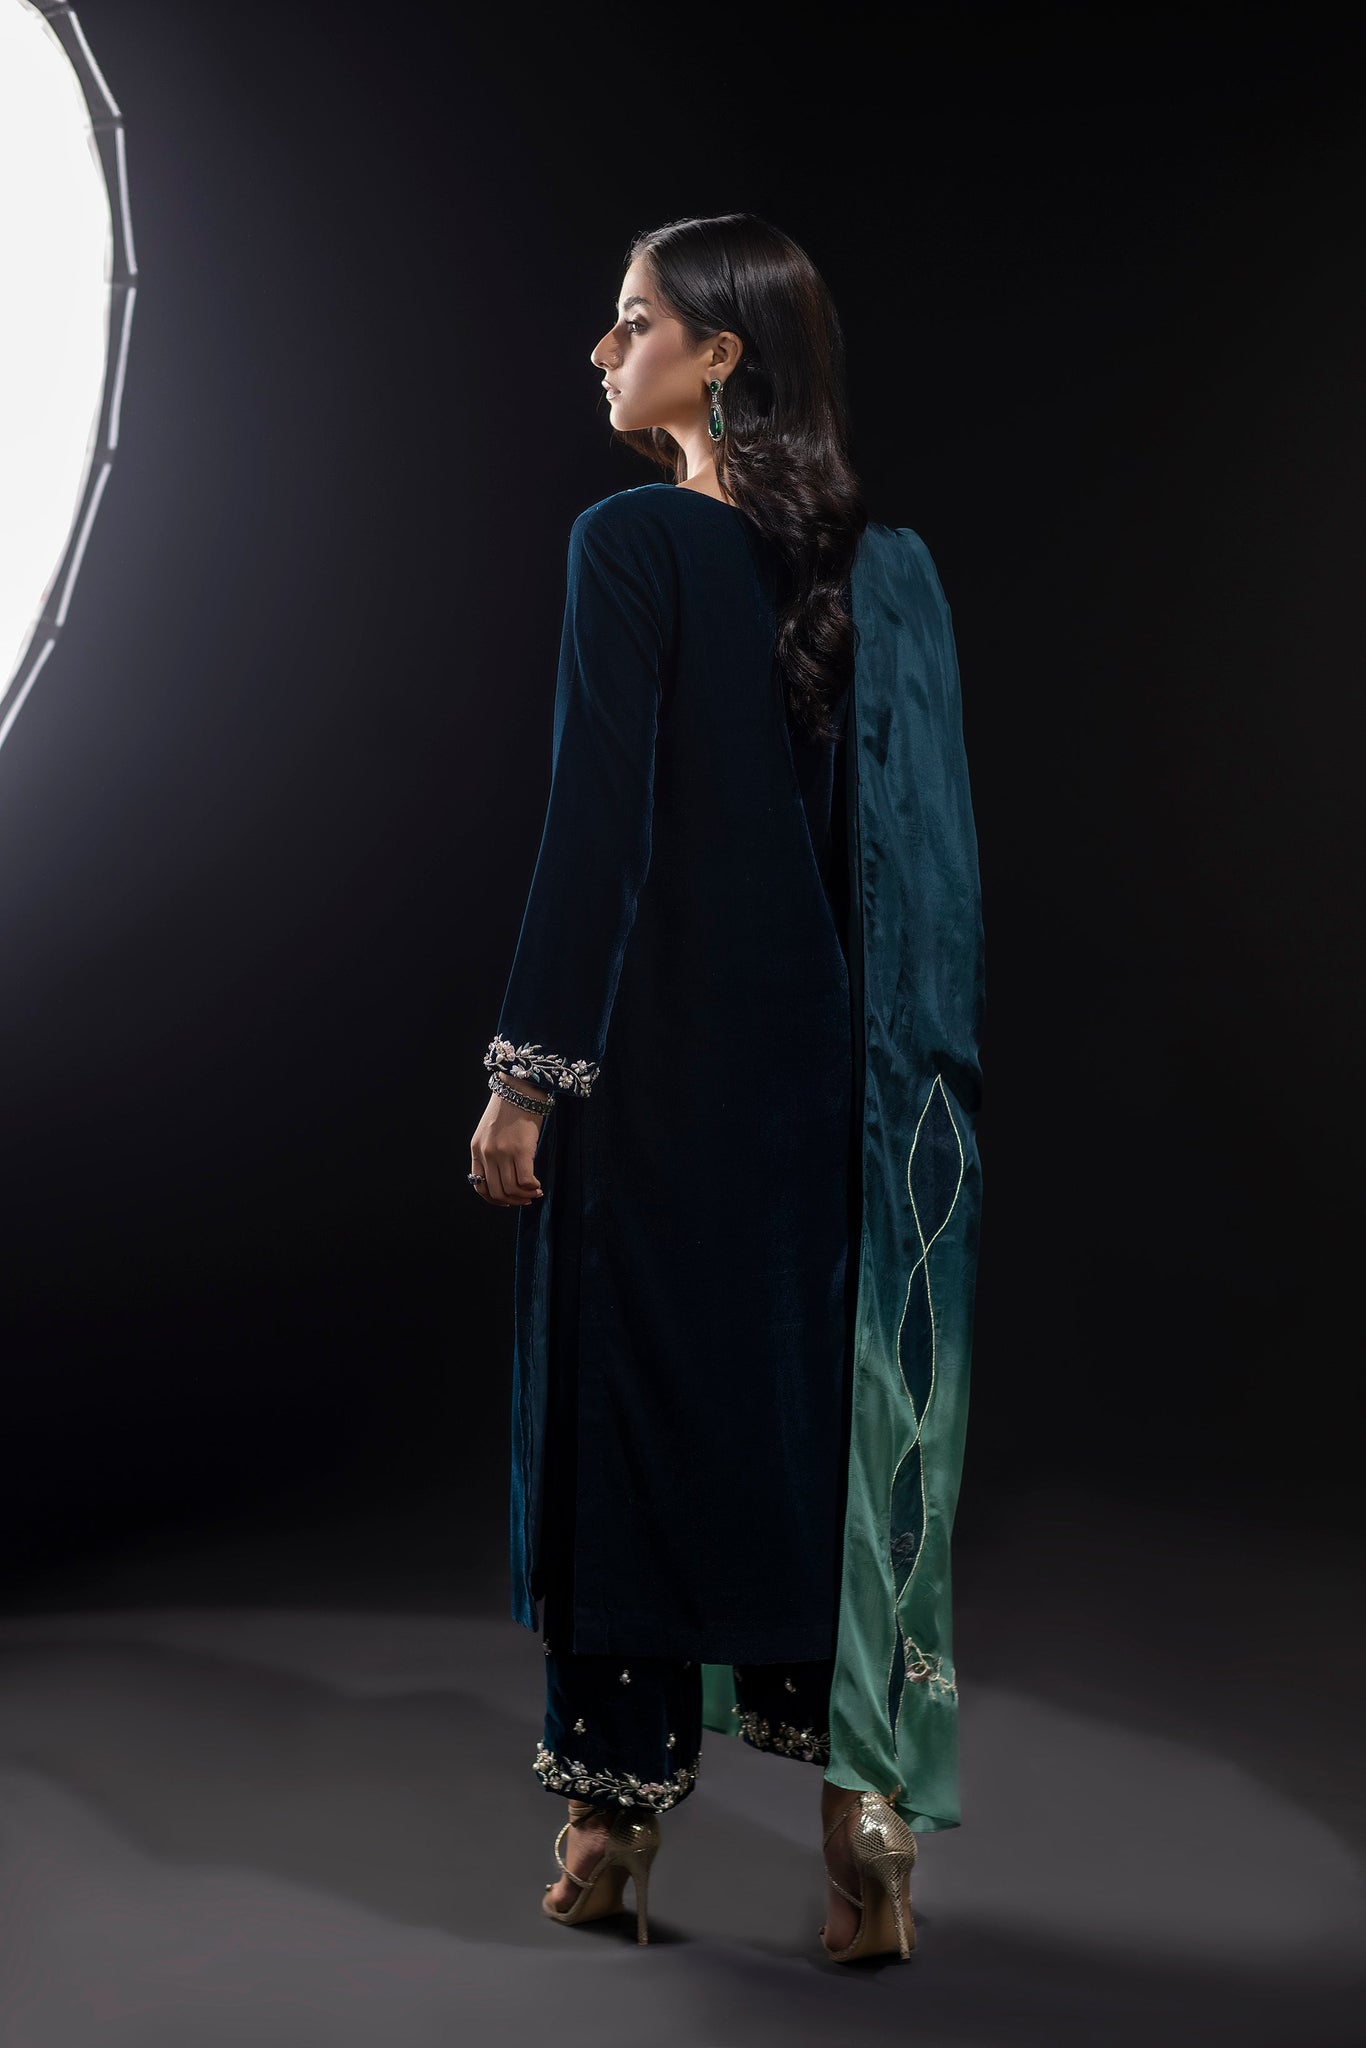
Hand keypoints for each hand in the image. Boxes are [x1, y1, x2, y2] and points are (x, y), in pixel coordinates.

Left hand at [470, 1081, 548, 1206]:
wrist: (520, 1088)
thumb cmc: (510, 1108)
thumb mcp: (491, 1131)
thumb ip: (492, 1151)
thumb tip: (506, 1175)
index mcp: (476, 1149)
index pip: (479, 1186)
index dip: (494, 1199)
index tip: (507, 1200)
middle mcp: (486, 1153)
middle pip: (497, 1191)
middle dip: (513, 1200)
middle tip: (526, 1198)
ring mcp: (502, 1153)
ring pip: (512, 1189)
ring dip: (525, 1195)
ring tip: (535, 1191)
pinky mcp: (520, 1150)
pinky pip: (525, 1180)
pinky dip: (533, 1187)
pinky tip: (538, 1184)